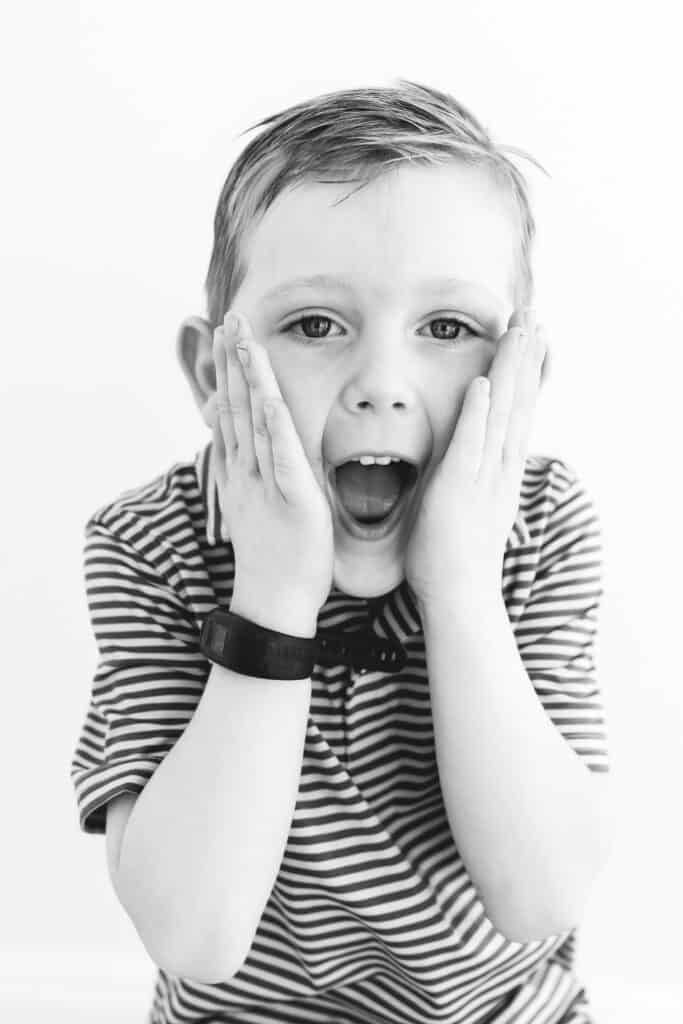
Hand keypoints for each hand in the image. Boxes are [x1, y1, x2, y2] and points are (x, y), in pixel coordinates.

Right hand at [212, 310, 333, 626]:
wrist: (275, 601)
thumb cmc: (276, 555)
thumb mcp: (261, 504)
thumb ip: (256, 469)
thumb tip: (252, 442)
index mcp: (243, 471)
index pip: (234, 410)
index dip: (231, 372)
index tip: (228, 335)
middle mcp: (248, 472)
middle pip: (238, 407)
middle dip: (234, 362)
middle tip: (231, 319)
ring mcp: (267, 485)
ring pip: (255, 423)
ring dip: (250, 381)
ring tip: (244, 342)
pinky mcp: (293, 501)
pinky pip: (282, 460)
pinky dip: (275, 429)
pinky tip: (271, 399)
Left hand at [404, 308, 546, 608]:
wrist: (459, 595)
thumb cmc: (454, 554)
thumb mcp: (468, 502)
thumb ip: (470, 473)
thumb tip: (469, 451)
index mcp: (500, 470)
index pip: (517, 412)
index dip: (526, 373)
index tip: (534, 337)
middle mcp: (499, 468)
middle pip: (517, 402)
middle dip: (524, 357)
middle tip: (533, 314)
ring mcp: (482, 477)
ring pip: (502, 414)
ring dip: (509, 372)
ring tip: (519, 331)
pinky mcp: (457, 489)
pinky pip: (470, 445)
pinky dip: (477, 414)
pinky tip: (481, 383)